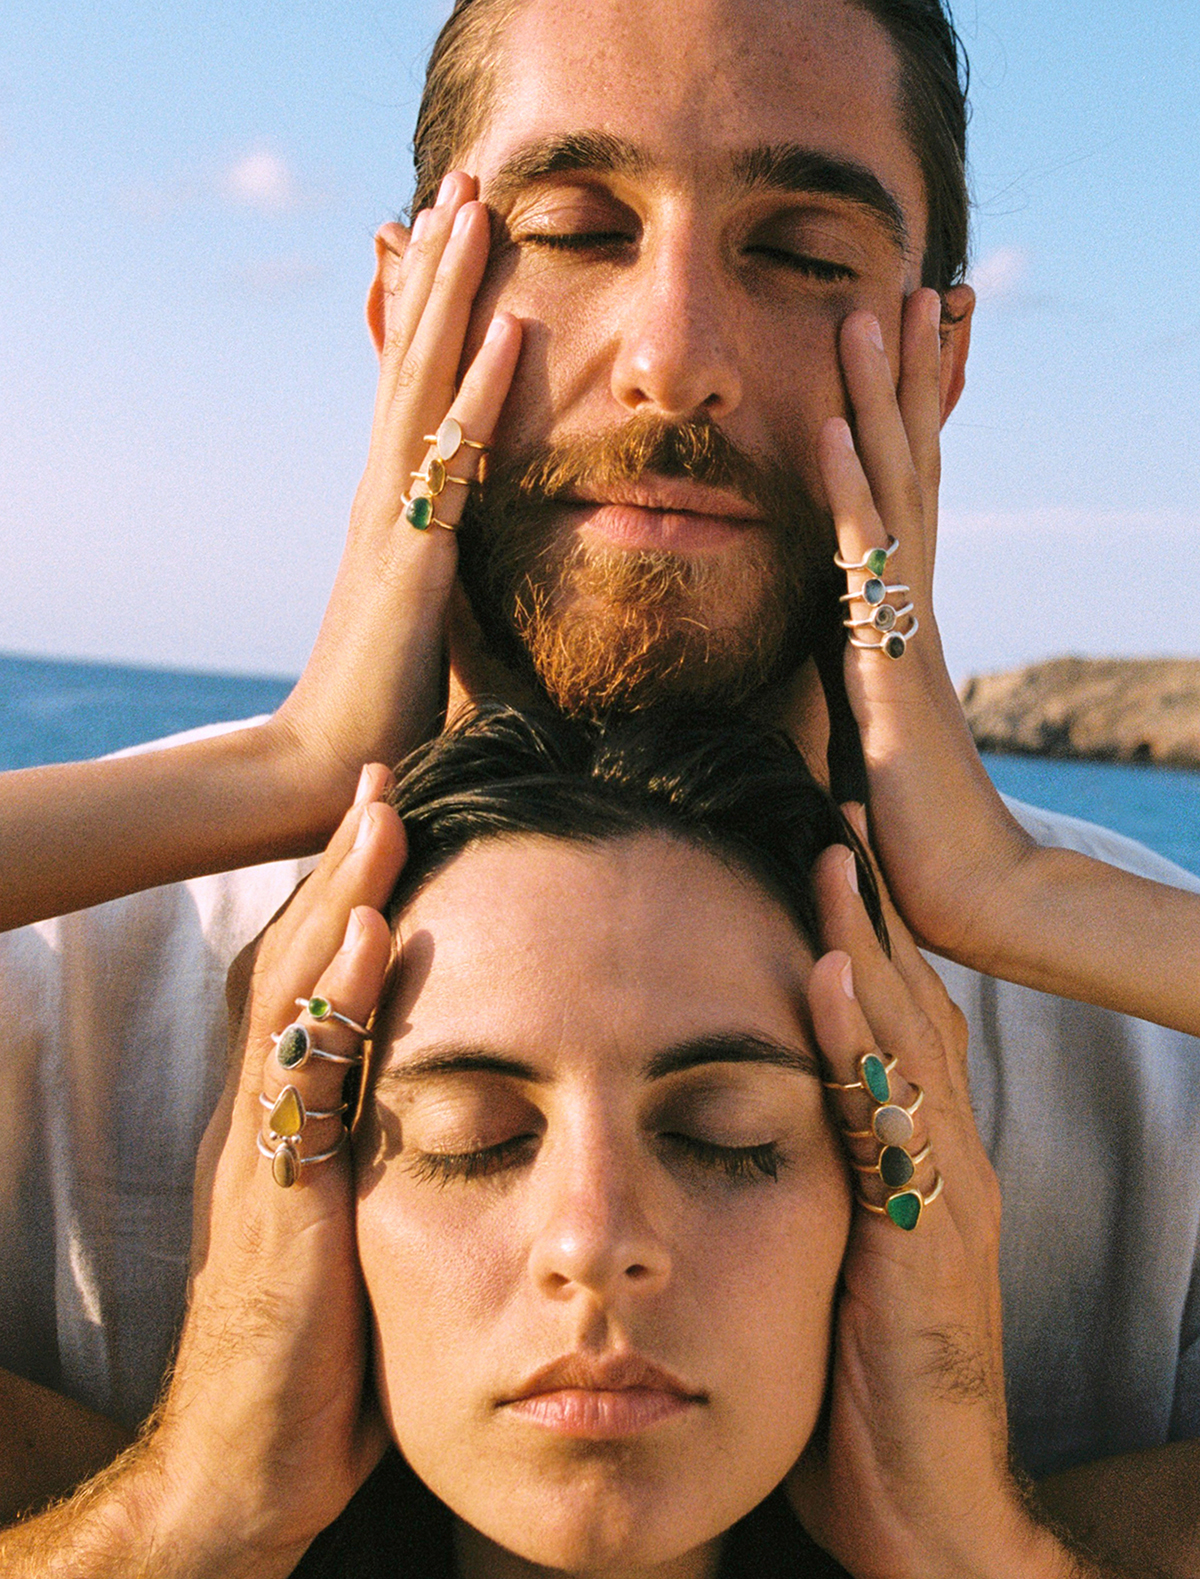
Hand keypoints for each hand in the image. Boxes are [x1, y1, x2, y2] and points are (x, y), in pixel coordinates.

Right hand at [136, 767, 405, 1575]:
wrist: (247, 1464)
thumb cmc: (322, 1351)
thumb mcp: (359, 1230)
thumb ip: (385, 1158)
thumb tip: (459, 1103)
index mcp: (283, 1121)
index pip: (309, 985)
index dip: (346, 900)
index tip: (390, 818)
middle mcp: (258, 1120)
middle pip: (295, 965)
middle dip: (341, 869)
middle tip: (384, 778)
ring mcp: (259, 1158)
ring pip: (292, 1000)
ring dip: (341, 900)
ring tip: (382, 815)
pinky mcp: (276, 1207)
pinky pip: (303, 1085)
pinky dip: (340, 1001)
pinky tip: (380, 936)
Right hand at [267, 173, 521, 830]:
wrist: (326, 760)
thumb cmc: (381, 698)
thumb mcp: (421, 611)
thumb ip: (443, 566)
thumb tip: (470, 550)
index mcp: (392, 503)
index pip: (408, 385)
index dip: (425, 308)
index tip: (448, 235)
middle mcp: (384, 492)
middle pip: (412, 358)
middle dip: (437, 267)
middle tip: (460, 177)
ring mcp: (392, 517)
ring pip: (424, 382)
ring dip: (453, 293)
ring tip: (475, 206)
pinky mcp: (413, 558)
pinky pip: (455, 458)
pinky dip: (482, 391)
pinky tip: (509, 327)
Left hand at [787, 840, 1068, 1578]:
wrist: (920, 1513)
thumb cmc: (854, 1380)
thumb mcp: (824, 1251)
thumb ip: (804, 1171)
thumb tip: (728, 1104)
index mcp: (916, 1157)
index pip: (889, 1017)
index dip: (857, 928)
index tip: (814, 842)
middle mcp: (944, 1159)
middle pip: (908, 1004)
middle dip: (867, 905)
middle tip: (829, 805)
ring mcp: (945, 1200)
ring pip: (906, 1044)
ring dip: (863, 942)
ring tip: (827, 848)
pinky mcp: (927, 1250)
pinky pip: (892, 1128)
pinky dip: (859, 1046)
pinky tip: (824, 977)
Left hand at [817, 287, 1035, 963]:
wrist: (964, 888)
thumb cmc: (906, 824)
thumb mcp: (857, 735)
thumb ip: (839, 685)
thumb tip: (809, 667)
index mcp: (893, 614)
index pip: (901, 492)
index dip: (903, 415)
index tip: (902, 342)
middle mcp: (907, 602)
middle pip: (911, 464)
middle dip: (910, 374)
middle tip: (918, 282)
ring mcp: (904, 624)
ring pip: (895, 487)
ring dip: (881, 397)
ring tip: (877, 308)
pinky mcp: (888, 662)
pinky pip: (864, 560)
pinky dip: (853, 488)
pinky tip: (840, 425)